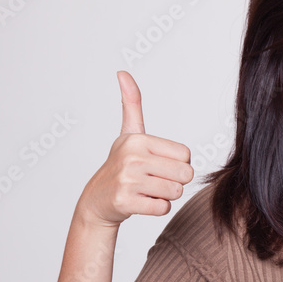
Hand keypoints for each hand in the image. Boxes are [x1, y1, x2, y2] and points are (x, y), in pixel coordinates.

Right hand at [75, 71, 193, 226]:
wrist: (97, 200)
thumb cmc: (120, 165)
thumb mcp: (127, 133)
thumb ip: (131, 104)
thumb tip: (122, 72)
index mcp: (138, 139)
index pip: (186, 155)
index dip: (177, 164)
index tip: (157, 164)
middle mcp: (132, 157)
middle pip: (185, 174)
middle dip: (175, 181)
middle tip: (155, 181)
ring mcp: (127, 180)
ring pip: (175, 192)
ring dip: (166, 196)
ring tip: (147, 191)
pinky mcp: (125, 201)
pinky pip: (163, 208)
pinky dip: (157, 208)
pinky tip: (141, 202)